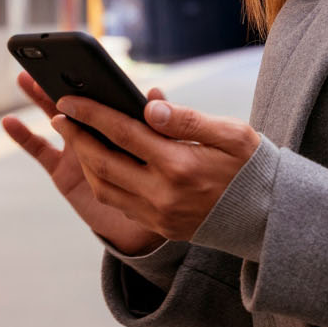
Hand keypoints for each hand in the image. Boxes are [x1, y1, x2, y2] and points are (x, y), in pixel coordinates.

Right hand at [2, 72, 164, 255]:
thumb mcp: (180, 149)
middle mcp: (100, 134)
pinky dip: (24, 136)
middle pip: (78, 103)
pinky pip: (41, 151)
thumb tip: (155, 95)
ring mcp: (79, 151)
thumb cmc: (171, 181)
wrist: (158, 220)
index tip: (83, 60)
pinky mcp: (64, 172)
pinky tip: (9, 122)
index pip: (108, 96)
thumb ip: (171, 122)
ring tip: (24, 77)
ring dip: (40, 99)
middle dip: (61, 81)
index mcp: (126, 123)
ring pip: (57, 119)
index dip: (95, 78)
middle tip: (45, 59)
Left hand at [53, 95, 259, 242]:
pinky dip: (104, 181)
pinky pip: (119, 204)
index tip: (68, 99)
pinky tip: (101, 163)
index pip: (124, 133)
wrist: (270, 216)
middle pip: (104, 162)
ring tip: (76, 137)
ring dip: (85, 162)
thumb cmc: (251, 166)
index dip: (92, 114)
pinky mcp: (161, 227)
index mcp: (180, 166)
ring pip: (105, 188)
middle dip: (77, 137)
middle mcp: (164, 194)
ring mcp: (160, 215)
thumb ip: (187, 120)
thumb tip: (149, 105)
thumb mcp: (231, 134)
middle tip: (58, 115)